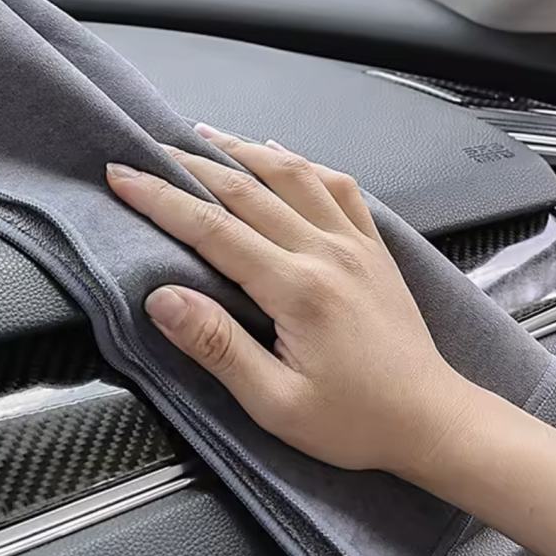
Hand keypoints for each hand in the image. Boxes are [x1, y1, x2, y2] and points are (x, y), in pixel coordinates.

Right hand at [106, 124, 474, 475]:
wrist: (432, 420)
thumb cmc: (354, 421)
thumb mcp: (276, 402)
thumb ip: (218, 346)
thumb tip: (163, 299)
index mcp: (297, 289)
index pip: (213, 230)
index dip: (161, 199)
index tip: (124, 176)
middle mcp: (326, 252)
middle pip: (246, 190)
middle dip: (191, 165)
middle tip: (151, 148)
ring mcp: (355, 244)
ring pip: (292, 176)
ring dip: (244, 150)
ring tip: (205, 134)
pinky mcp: (373, 248)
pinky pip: (338, 187)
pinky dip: (304, 163)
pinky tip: (283, 154)